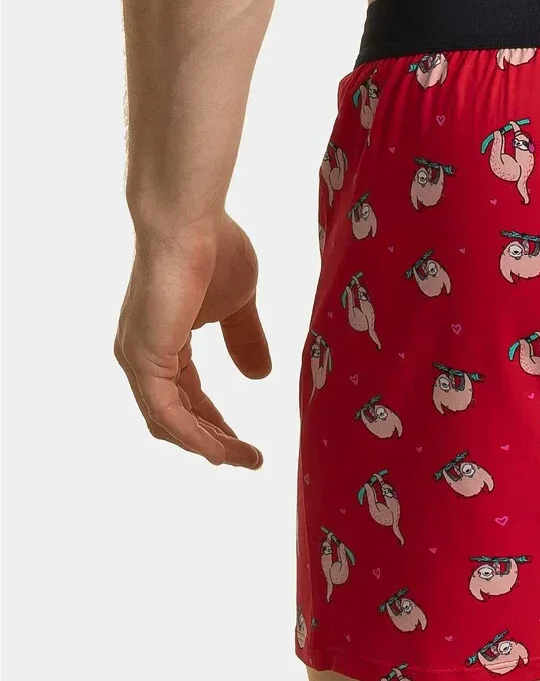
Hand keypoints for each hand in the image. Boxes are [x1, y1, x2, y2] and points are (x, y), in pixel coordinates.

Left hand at [115, 214, 269, 467]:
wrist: (189, 221)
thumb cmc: (213, 248)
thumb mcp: (238, 304)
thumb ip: (245, 339)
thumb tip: (260, 377)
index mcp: (163, 342)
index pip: (187, 395)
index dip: (216, 421)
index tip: (247, 442)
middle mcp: (143, 356)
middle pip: (176, 417)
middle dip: (212, 440)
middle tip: (247, 458)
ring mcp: (139, 359)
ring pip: (170, 422)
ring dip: (207, 445)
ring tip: (243, 459)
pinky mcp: (145, 359)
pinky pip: (168, 413)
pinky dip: (195, 436)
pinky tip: (221, 449)